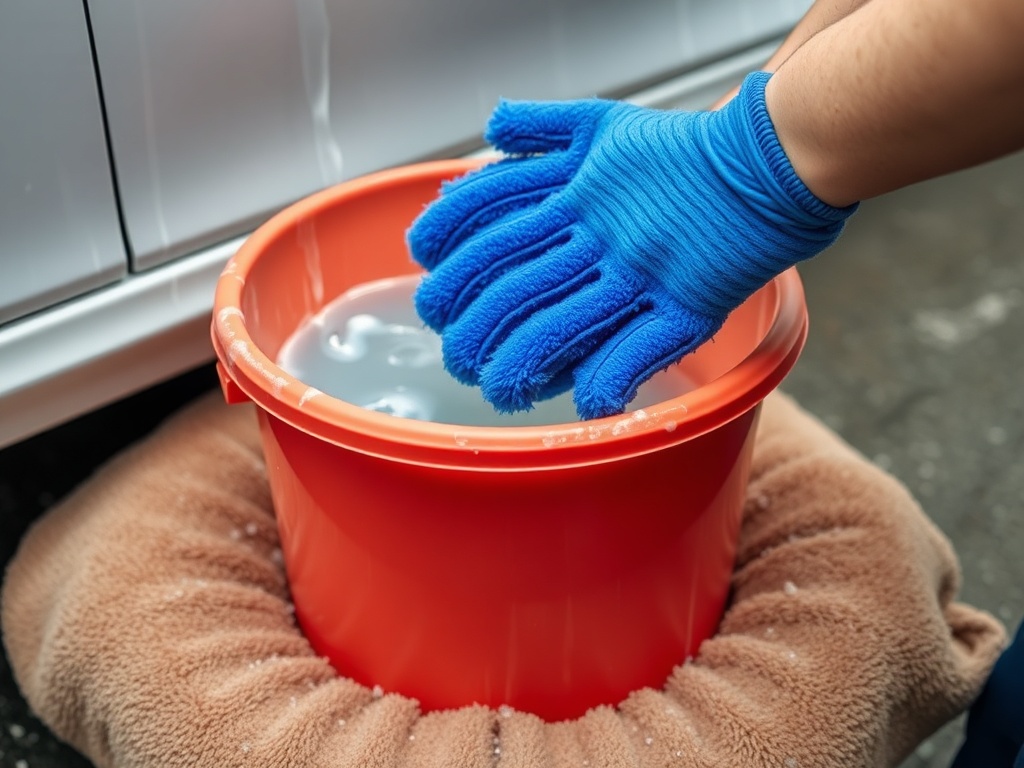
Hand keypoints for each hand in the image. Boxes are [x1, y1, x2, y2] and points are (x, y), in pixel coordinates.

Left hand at [406, 72, 855, 419]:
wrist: (764, 161)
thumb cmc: (678, 150)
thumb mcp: (602, 120)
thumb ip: (541, 126)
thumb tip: (489, 127)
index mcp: (576, 193)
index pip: (491, 229)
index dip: (450, 265)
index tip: (431, 293)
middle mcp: (600, 234)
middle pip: (516, 288)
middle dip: (474, 331)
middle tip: (458, 359)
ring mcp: (643, 272)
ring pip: (564, 325)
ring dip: (521, 365)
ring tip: (499, 391)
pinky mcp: (687, 305)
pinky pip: (639, 350)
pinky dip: (606, 382)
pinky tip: (584, 405)